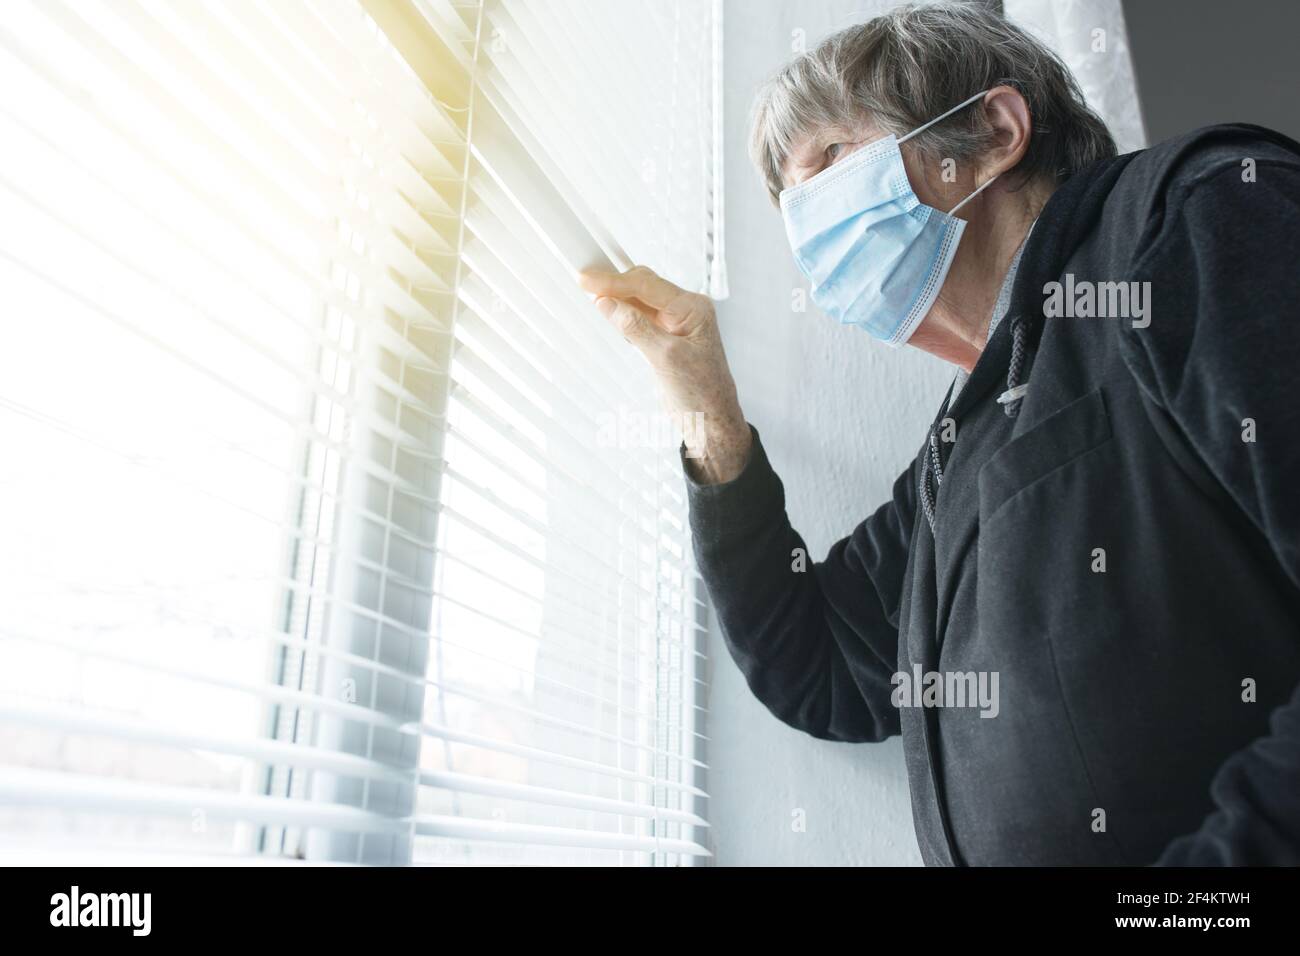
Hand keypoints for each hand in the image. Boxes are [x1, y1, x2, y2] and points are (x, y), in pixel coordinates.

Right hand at [578, 266, 750, 483]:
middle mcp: (685, 311)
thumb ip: (636, 327)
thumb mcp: (666, 358)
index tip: (587, 280)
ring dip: (617, 298)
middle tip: (584, 283)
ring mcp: (674, 325)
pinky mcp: (663, 339)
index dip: (614, 281)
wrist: (710, 421)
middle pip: (643, 286)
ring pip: (639, 301)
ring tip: (591, 294)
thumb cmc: (702, 393)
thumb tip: (608, 303)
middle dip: (614, 284)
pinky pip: (639, 318)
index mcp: (692, 309)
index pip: (647, 285)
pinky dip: (622, 315)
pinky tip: (609, 314)